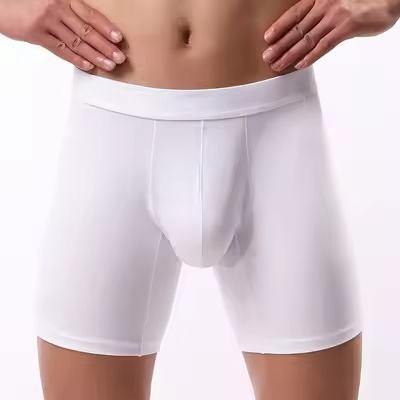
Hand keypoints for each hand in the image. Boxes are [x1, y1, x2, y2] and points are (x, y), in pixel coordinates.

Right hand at [0, 0, 126, 71]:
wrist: (1, 3)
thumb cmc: (29, 2)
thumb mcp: (53, 1)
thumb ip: (71, 11)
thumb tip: (93, 27)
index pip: (91, 15)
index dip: (106, 28)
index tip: (118, 39)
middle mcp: (57, 8)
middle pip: (87, 31)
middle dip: (106, 46)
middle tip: (119, 57)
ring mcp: (47, 21)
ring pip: (76, 42)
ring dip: (95, 56)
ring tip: (108, 65)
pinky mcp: (36, 34)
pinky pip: (60, 49)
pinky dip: (76, 59)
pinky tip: (88, 66)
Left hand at [262, 0, 398, 70]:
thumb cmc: (362, 1)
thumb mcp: (336, 4)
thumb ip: (320, 16)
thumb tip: (305, 32)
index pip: (294, 15)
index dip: (279, 27)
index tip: (267, 39)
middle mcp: (325, 5)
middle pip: (297, 29)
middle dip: (280, 45)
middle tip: (267, 58)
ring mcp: (335, 16)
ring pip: (307, 39)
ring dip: (290, 54)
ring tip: (278, 65)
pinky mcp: (347, 27)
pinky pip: (324, 45)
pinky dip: (311, 56)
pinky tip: (300, 65)